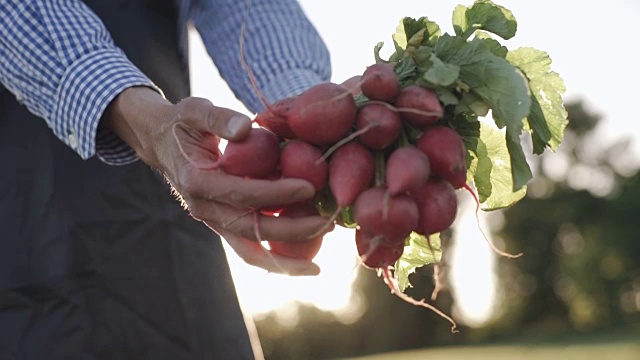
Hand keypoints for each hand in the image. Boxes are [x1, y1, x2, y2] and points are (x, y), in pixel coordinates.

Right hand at [103, 87, 329, 275]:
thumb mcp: (195, 111)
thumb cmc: (183, 124)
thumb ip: (218, 118)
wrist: (163, 143)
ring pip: (247, 250)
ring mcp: (212, 220)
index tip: (309, 187)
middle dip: (290, 230)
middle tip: (327, 223)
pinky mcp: (222, 224)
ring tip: (316, 267)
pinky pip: (247, 248)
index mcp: (196, 181)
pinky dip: (272, 259)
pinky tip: (301, 264)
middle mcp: (203, 207)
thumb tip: (247, 127)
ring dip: (282, 261)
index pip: (241, 193)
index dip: (276, 193)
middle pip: (249, 228)